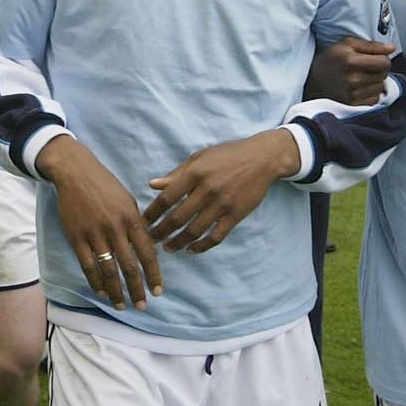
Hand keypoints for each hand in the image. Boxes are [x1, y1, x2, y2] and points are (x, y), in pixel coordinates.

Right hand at [38, 136, 162, 309]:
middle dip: (137, 289)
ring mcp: (95, 233)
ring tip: (122, 305)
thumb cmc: (105, 185)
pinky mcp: (76, 237)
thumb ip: (138, 224)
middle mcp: (115, 228)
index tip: (158, 291)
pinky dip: (95, 281)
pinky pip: (87, 265)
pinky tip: (101, 292)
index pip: (147, 253)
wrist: (75, 172)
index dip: (154, 275)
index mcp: (132, 218)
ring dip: (116, 291)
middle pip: (129, 266)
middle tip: (142, 306)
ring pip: (108, 269)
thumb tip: (148, 247)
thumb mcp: (128, 200)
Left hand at [144, 129, 298, 252]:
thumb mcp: (199, 157)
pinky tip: (191, 250)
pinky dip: (201, 246)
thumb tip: (152, 185)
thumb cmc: (227, 155)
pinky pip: (216, 236)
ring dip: (178, 242)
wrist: (262, 158)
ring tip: (168, 248)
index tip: (143, 222)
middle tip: (150, 240)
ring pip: (195, 231)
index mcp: (195, 173)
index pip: (167, 198)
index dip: (152, 213)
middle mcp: (207, 189)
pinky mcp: (236, 214)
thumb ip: (176, 174)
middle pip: (178, 218)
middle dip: (161, 232)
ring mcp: (223, 203)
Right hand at [306, 37, 394, 104]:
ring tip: (361, 79)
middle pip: (384, 75)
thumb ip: (370, 45)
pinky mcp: (352, 105)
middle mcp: (352, 78)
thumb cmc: (329, 61)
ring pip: (380, 87)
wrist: (310, 83)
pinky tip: (359, 89)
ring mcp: (352, 94)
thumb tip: (391, 48)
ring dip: (375, 82)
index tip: (374, 59)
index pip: (384, 62)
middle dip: (379, 70)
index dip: (382, 59)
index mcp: (350, 60)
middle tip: (366, 68)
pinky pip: (374, 99)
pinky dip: (370, 94)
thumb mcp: (345, 45)